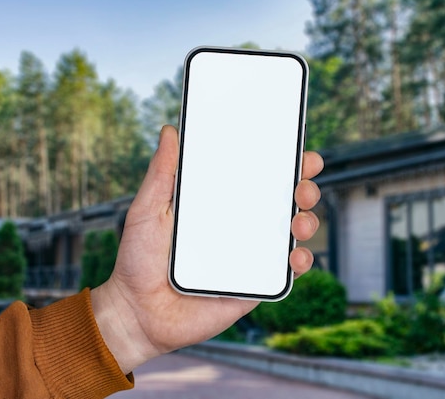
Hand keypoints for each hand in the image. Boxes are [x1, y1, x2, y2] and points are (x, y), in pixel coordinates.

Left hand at [91, 125, 323, 373]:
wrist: (137, 312)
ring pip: (292, 234)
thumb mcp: (147, 210)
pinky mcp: (255, 285)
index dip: (283, 163)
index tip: (299, 151)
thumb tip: (170, 132)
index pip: (257, 178)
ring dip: (307, 222)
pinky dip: (301, 262)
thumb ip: (161, 174)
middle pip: (284, 202)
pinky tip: (297, 257)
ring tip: (300, 222)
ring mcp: (250, 256)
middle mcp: (240, 227)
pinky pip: (286, 273)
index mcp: (219, 205)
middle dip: (304, 189)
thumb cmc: (138, 260)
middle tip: (302, 187)